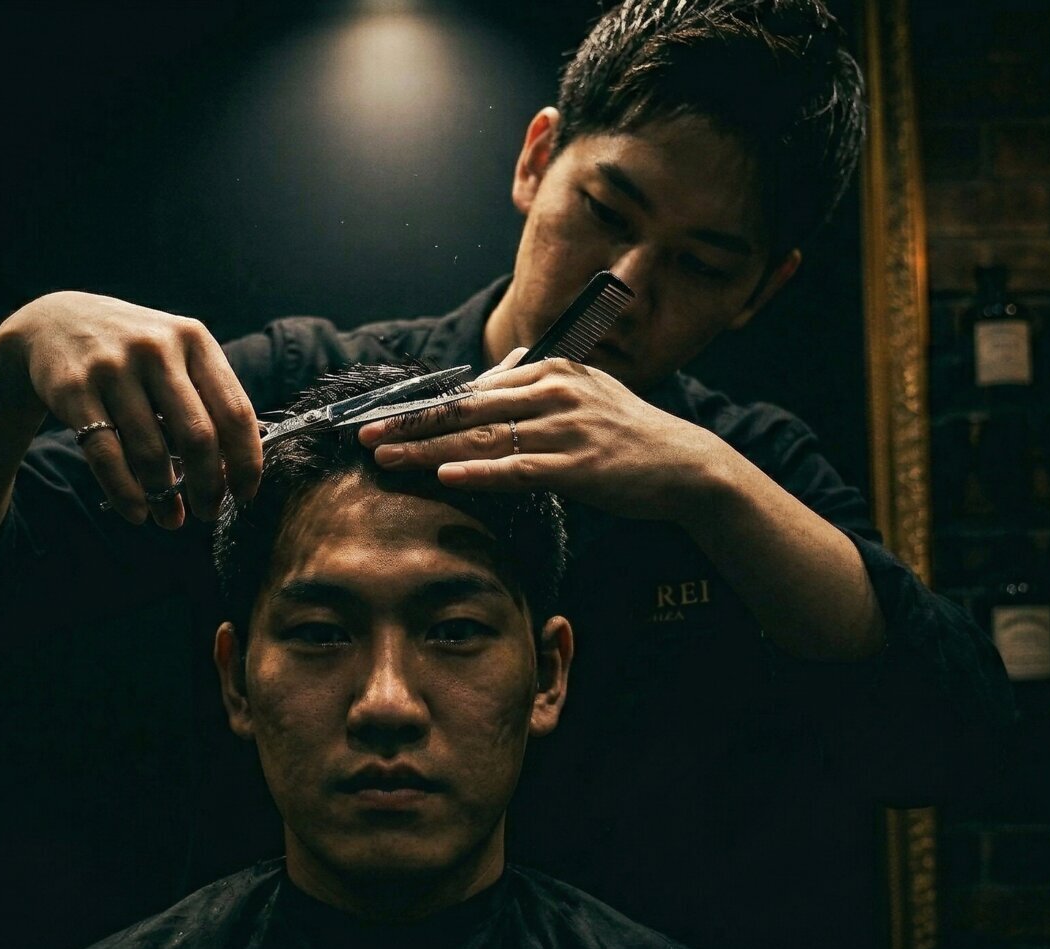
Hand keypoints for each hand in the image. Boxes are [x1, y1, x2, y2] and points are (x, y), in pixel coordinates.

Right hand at [0, 291, 261, 526]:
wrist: (56, 322)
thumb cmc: (134, 355)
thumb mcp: (175, 355)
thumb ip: (206, 400)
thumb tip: (234, 473)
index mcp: (194, 340)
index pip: (236, 411)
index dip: (246, 461)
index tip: (245, 494)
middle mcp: (157, 349)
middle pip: (198, 436)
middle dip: (208, 486)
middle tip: (208, 513)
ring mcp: (113, 367)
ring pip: (151, 452)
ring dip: (165, 497)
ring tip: (171, 517)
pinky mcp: (75, 389)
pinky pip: (106, 456)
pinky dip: (125, 493)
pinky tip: (137, 513)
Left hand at [356, 351, 718, 520]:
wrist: (683, 466)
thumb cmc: (626, 434)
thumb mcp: (584, 394)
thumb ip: (535, 391)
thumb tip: (487, 389)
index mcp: (550, 371)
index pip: (472, 389)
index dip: (423, 404)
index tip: (384, 416)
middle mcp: (554, 392)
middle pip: (465, 409)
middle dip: (410, 423)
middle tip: (366, 435)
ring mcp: (564, 429)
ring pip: (481, 440)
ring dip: (428, 450)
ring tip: (387, 459)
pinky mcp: (576, 466)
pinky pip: (516, 469)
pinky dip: (478, 473)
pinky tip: (444, 477)